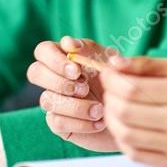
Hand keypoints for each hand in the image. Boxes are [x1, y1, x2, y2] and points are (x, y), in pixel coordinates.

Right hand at [27, 36, 114, 150]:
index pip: (43, 50)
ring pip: (46, 100)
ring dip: (75, 105)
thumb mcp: (110, 62)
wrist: (131, 111)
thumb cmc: (120, 81)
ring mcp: (54, 101)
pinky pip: (56, 122)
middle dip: (58, 81)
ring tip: (100, 109)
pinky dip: (80, 123)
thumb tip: (69, 44)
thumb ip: (90, 50)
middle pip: (35, 72)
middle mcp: (55, 78)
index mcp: (65, 57)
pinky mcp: (59, 123)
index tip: (77, 70)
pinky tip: (99, 123)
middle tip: (84, 88)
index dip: (54, 59)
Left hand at [100, 56, 166, 166]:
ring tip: (115, 110)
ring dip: (112, 120)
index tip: (108, 75)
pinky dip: (123, 141)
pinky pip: (136, 154)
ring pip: (126, 134)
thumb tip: (115, 62)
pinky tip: (126, 129)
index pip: (133, 88)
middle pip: (126, 111)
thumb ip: (149, 65)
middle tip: (110, 92)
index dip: (112, 81)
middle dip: (109, 99)